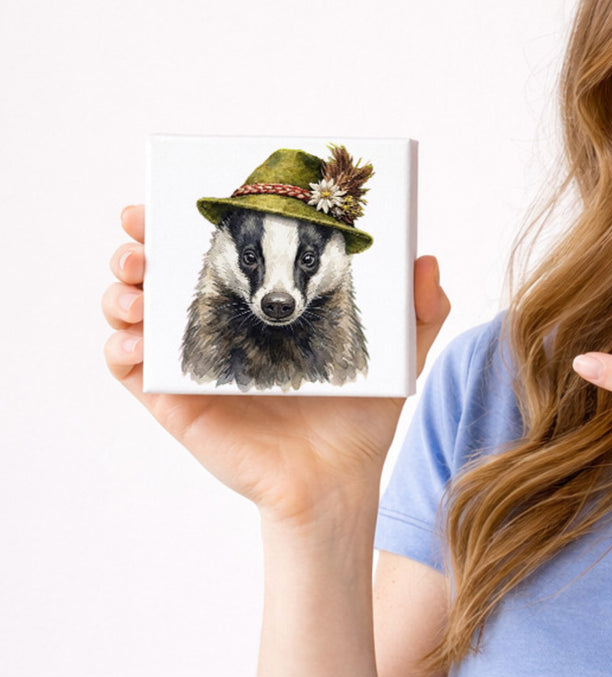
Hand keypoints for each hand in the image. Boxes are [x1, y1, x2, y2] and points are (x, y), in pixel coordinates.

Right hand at [103, 205, 450, 526]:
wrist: (340, 479)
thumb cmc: (362, 415)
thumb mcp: (399, 353)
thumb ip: (422, 308)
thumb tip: (426, 260)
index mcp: (262, 303)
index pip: (215, 249)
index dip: (184, 222)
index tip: (168, 197)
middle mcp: (223, 325)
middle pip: (160, 274)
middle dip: (138, 248)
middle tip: (138, 239)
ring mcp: (196, 365)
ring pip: (134, 316)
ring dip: (120, 294)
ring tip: (134, 291)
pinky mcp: (177, 403)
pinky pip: (132, 373)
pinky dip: (119, 350)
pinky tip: (133, 343)